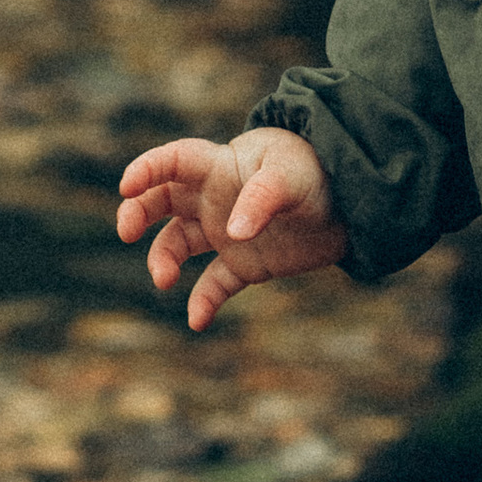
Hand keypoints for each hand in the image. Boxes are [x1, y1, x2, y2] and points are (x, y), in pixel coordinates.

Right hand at [116, 130, 349, 327]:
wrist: (355, 203)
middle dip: (137, 214)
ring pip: (178, 244)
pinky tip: (197, 321)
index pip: (174, 161)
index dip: (147, 169)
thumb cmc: (318, 173)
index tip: (126, 186)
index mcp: (222, 166)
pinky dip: (202, 302)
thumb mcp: (292, 176)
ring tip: (164, 281)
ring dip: (162, 260)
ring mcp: (228, 233)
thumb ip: (262, 199)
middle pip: (161, 201)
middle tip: (126, 233)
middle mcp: (216, 199)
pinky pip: (214, 284)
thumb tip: (233, 234)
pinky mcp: (246, 264)